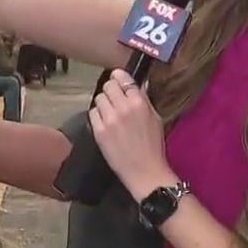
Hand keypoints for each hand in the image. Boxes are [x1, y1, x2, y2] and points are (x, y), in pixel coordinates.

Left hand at [88, 69, 173, 198]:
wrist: (144, 171)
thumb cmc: (153, 146)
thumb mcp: (155, 118)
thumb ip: (143, 100)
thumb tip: (137, 84)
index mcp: (139, 102)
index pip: (123, 78)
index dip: (118, 77)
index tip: (117, 78)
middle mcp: (123, 107)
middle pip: (108, 86)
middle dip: (110, 90)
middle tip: (113, 98)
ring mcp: (109, 119)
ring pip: (98, 98)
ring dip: (103, 103)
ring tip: (109, 113)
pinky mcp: (99, 130)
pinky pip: (92, 113)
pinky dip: (97, 116)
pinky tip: (104, 123)